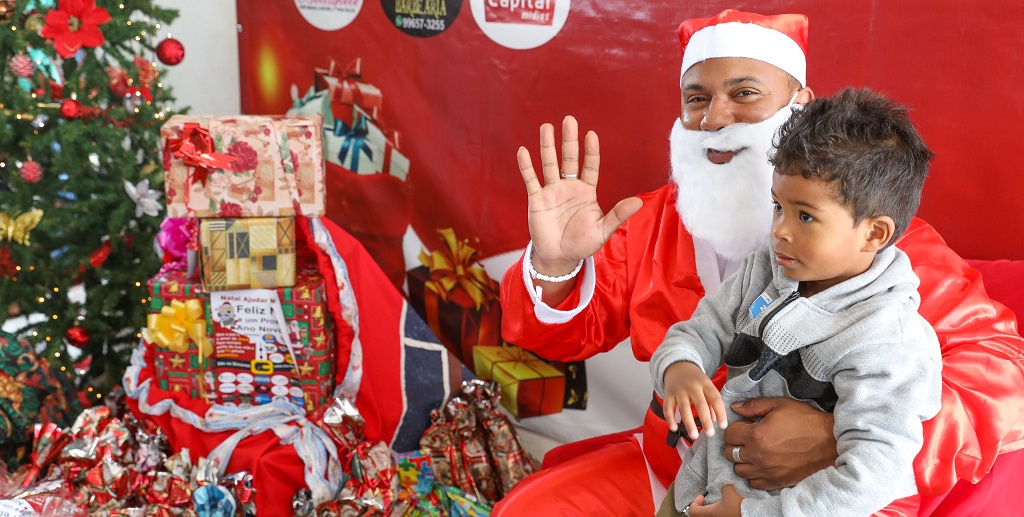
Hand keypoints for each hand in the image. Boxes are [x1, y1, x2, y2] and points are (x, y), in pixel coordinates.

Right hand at [517, 116, 641, 278]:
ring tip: (546, 127)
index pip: (590, 166)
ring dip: (548, 147)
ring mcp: (552, 191)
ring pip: (549, 164)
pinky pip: (531, 180)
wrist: (559, 257)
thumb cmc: (582, 243)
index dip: (591, 152)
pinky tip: (524, 151)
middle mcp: (569, 186)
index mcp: (586, 191)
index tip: (591, 135)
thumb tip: (639, 202)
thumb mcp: (603, 230)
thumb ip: (617, 215)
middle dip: (569, 140)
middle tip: (569, 120)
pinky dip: (527, 166)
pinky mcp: (537, 199)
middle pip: (569, 159)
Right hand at [662, 361, 727, 440]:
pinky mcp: (668, 394)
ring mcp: (679, 390)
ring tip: (695, 436)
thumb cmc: (696, 380)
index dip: (720, 412)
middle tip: (710, 434)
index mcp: (705, 383)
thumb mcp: (706, 386)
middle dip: (705, 420)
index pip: (715, 398)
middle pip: (700, 404)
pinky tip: (674, 428)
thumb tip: (715, 420)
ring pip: (684, 408)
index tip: (723, 426)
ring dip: (689, 423)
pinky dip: (670, 419)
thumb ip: (711, 402)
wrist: (677, 366)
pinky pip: (668, 408)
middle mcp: (692, 386)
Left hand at [689, 484, 742, 516]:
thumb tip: (726, 486)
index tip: (702, 497)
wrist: (749, 516)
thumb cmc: (737, 509)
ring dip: (711, 511)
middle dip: (702, 508)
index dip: (695, 502)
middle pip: (699, 515)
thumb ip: (725, 488)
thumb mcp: (730, 493)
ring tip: (718, 506)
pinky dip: (718, 514)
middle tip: (708, 502)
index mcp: (708, 514)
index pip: (693, 511)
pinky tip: (725, 511)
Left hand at [723, 397, 837, 489]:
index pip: (729, 435)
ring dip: (743, 460)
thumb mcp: (780, 404)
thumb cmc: (805, 420)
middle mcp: (758, 456)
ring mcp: (766, 471)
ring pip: (739, 469)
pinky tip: (762, 465)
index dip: (735, 428)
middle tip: (747, 439)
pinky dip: (754, 474)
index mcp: (756, 435)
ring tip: (754, 452)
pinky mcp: (776, 482)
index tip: (744, 426)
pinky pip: (753, 482)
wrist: (830, 442)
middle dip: (736, 444)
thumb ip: (753, 406)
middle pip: (730, 453)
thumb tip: (735, 407)